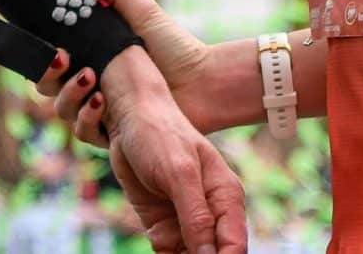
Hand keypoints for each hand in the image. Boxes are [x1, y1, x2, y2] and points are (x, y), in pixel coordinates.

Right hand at [49, 0, 214, 140]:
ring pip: (62, 110)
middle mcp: (91, 84)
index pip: (52, 57)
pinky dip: (86, 118)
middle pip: (48, 86)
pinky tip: (102, 101)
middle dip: (48, 74)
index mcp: (91, 55)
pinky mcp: (112, 135)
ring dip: (68, 94)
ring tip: (91, 76)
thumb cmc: (173, 46)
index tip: (55, 42)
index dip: (45, 53)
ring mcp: (99, 112)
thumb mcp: (142, 9)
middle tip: (64, 59)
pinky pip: (84, 134)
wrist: (202, 82)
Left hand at [101, 62, 249, 253]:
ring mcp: (187, 223)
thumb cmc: (160, 135)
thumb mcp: (179, 173)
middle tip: (178, 252)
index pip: (234, 245)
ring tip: (166, 248)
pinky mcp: (164, 228)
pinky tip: (157, 246)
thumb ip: (195, 215)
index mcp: (226, 197)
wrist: (128, 122)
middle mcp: (211, 214)